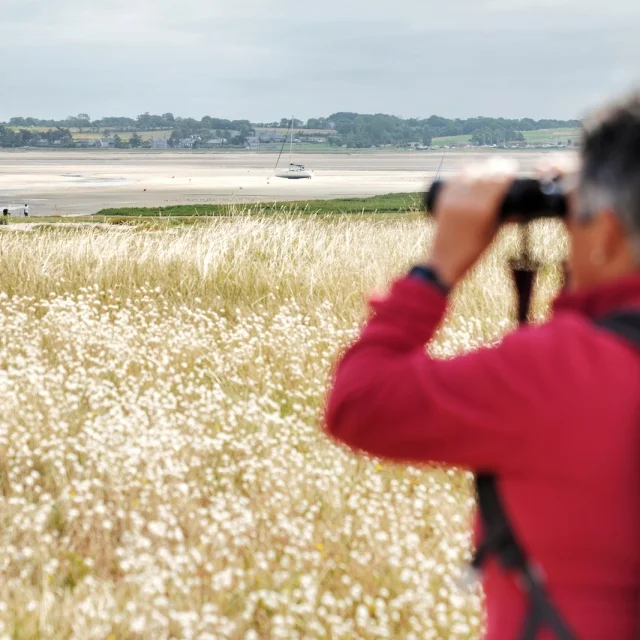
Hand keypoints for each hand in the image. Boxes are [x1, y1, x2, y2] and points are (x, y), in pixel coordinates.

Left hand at [427, 158, 517, 287]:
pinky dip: (463, 172)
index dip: (507, 171)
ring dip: (480, 167)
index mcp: (483, 210)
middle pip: (484, 173)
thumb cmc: (472, 251)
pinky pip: (454, 179)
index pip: (498, 180)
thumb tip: (519, 210)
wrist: (444, 260)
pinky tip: (470, 170)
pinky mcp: (442, 200)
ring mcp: (452, 199)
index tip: (513, 168)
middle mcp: (467, 201)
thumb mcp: (493, 234)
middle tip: (502, 164)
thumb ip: (505, 218)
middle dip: (495, 166)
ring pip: (468, 173)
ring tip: (487, 167)